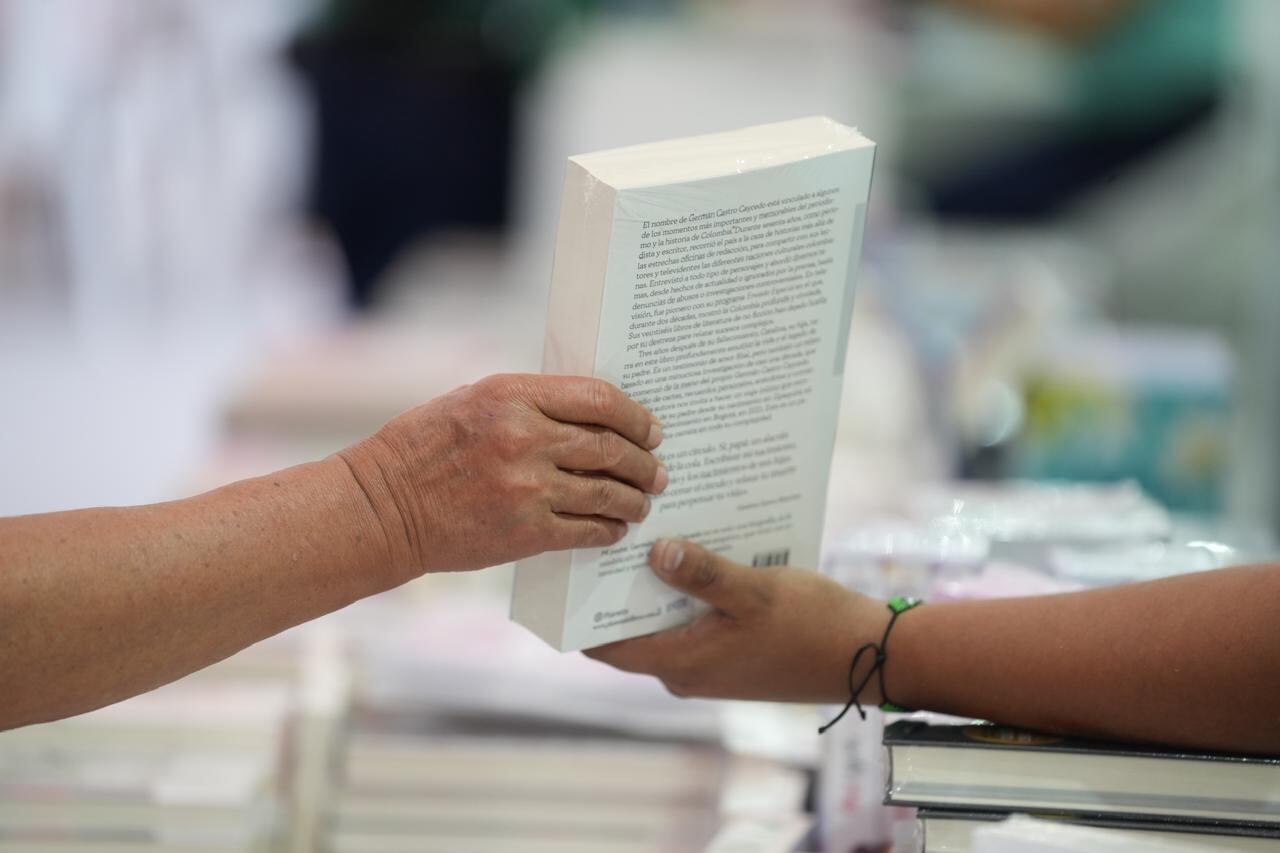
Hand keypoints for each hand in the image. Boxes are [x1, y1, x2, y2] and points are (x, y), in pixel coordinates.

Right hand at [337, 374, 666, 576]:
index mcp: (511, 395)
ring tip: (642, 503)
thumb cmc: (423, 449)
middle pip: (611, 447)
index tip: (651, 430)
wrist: (383, 509)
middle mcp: (524, 438)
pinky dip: (608, 531)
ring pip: (607, 493)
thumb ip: (530, 403)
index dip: (636, 417)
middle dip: (645, 462)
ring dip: (634, 500)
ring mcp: (526, 487)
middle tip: (658, 472)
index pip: (598, 399)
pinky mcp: (524, 532)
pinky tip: (614, 529)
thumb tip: (591, 415)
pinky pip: (586, 530)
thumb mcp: (473, 401)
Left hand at [587, 539, 888, 703]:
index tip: (564, 570)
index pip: (605, 646)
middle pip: (630, 629)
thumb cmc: (811, 626)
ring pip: (663, 621)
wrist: (868, 655)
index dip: (579, 613)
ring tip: (646, 533)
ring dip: (655, 585)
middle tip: (605, 534)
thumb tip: (655, 552)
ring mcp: (709, 664)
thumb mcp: (754, 591)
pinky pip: (692, 619)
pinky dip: (685, 591)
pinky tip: (693, 551)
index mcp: (681, 664)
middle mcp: (686, 671)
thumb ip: (703, 572)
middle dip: (616, 587)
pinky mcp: (731, 652)